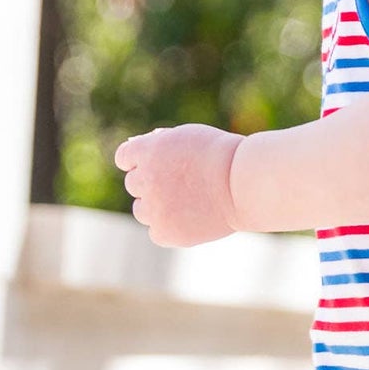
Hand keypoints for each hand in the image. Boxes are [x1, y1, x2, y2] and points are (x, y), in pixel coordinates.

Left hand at [113, 124, 241, 247]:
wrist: (244, 183)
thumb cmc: (221, 155)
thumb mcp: (186, 137)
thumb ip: (158, 144)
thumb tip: (136, 149)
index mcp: (147, 150)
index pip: (125, 158)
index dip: (141, 162)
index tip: (159, 166)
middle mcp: (145, 179)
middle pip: (133, 185)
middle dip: (152, 184)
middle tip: (182, 185)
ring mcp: (153, 208)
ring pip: (141, 211)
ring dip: (157, 207)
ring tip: (188, 203)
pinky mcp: (165, 232)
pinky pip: (156, 232)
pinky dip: (169, 228)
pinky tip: (191, 219)